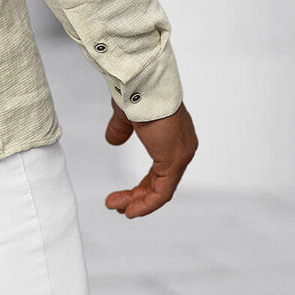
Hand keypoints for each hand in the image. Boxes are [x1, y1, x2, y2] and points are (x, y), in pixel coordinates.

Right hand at [104, 98, 197, 217]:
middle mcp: (182, 147)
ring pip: (161, 189)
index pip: (160, 169)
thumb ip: (121, 129)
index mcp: (173, 136)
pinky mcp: (174, 161)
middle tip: (118, 204)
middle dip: (137, 196)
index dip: (142, 185)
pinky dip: (145, 204)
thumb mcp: (126, 116)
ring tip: (117, 208)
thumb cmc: (136, 92)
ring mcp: (180, 155)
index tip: (125, 195)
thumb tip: (113, 141)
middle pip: (161, 182)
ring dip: (138, 202)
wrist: (142, 84)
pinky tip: (130, 210)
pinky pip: (162, 192)